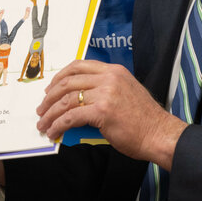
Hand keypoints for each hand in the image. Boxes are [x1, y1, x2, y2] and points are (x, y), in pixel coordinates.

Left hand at [36, 60, 184, 168]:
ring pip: (66, 100)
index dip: (60, 77)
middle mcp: (109, 78)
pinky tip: (54, 131)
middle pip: (68, 82)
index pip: (79, 66)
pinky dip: (58, 125)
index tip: (50, 89)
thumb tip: (77, 103)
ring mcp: (106, 93)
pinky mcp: (102, 111)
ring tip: (43, 123)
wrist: (159, 134)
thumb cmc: (144, 120)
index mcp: (114, 71)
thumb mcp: (124, 94)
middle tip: (42, 109)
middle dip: (49, 97)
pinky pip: (71, 116)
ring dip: (50, 113)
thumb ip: (103, 92)